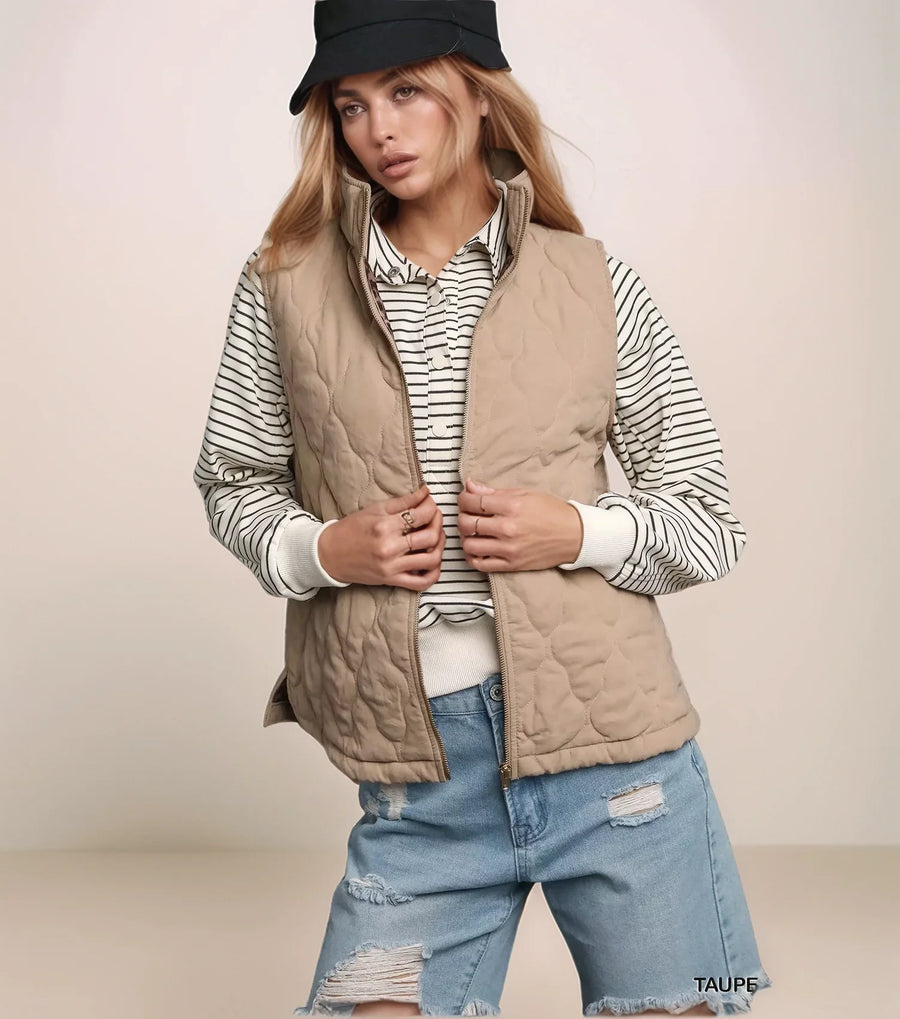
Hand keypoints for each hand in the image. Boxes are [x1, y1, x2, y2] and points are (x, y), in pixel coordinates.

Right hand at [318, 482, 445, 590]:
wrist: (329, 554)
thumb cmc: (351, 530)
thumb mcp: (375, 509)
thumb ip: (403, 501)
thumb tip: (425, 492)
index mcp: (384, 525)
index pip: (421, 515)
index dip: (432, 506)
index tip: (430, 503)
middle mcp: (389, 547)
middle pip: (430, 536)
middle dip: (439, 523)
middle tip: (435, 517)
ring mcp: (392, 566)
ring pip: (431, 559)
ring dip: (440, 546)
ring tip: (436, 537)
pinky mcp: (391, 580)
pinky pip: (421, 582)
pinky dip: (434, 573)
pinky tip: (434, 562)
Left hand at [457, 477, 583, 571]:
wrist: (575, 535)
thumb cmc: (552, 512)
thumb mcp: (525, 494)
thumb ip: (494, 492)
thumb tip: (470, 486)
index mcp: (511, 507)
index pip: (473, 502)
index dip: (463, 499)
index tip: (465, 499)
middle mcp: (508, 528)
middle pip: (467, 523)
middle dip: (462, 517)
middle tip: (468, 515)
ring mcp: (509, 549)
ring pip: (469, 545)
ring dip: (465, 537)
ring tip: (472, 532)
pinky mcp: (511, 565)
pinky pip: (481, 564)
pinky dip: (473, 557)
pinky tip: (477, 548)